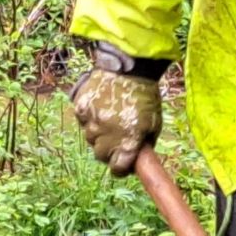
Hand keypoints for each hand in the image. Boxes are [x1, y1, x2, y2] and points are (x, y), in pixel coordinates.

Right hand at [70, 57, 162, 175]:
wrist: (130, 67)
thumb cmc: (146, 96)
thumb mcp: (154, 123)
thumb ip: (145, 144)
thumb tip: (137, 158)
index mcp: (128, 142)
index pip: (117, 169)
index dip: (121, 168)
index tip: (123, 163)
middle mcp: (107, 135)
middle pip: (100, 156)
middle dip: (108, 151)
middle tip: (116, 139)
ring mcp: (92, 121)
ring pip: (90, 138)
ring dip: (98, 133)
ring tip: (109, 118)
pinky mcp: (81, 107)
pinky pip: (82, 120)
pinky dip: (89, 117)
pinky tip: (100, 106)